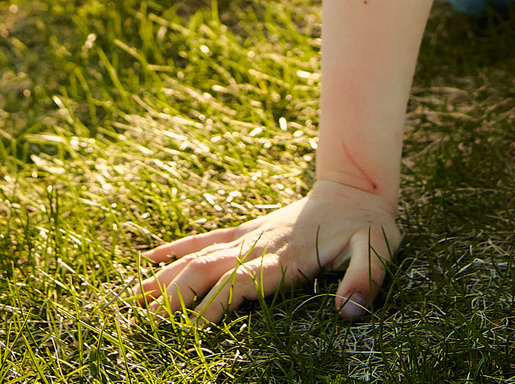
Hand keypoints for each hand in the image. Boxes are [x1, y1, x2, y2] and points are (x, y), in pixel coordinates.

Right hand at [133, 179, 398, 321]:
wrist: (358, 185)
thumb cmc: (370, 225)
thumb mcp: (378, 250)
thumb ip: (364, 280)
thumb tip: (346, 312)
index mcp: (288, 257)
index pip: (242, 283)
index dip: (214, 305)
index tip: (188, 329)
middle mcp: (261, 244)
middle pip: (210, 268)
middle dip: (178, 295)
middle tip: (149, 323)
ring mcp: (251, 234)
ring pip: (201, 254)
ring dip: (168, 276)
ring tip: (135, 298)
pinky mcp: (250, 229)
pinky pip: (208, 237)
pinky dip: (178, 248)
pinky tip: (150, 259)